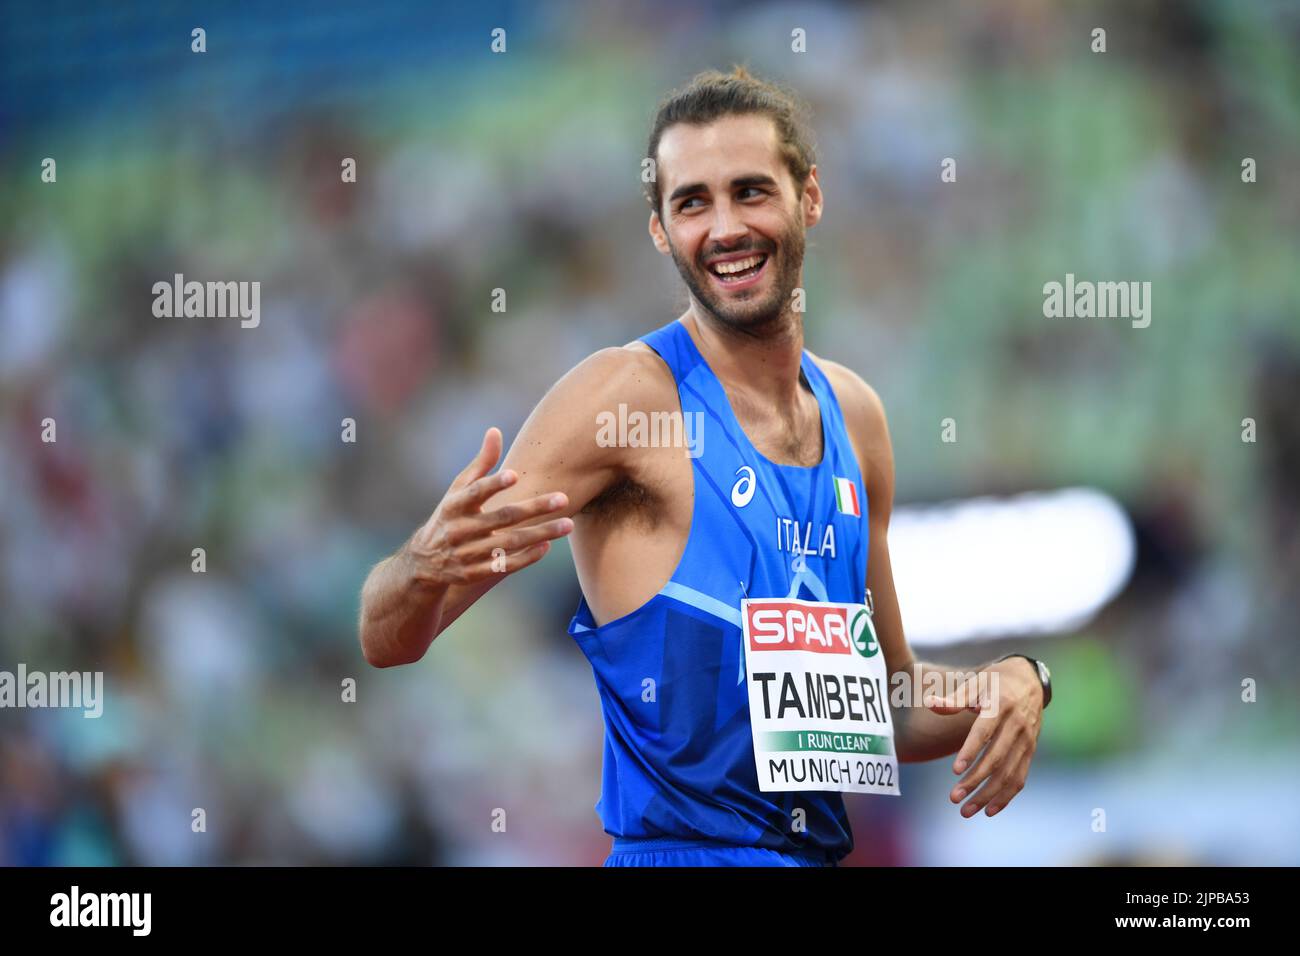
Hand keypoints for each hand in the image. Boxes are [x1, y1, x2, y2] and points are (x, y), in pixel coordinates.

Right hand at [403, 427, 572, 586]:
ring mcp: (466, 554)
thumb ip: (481, 464)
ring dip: (540, 534)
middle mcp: (459, 530)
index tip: (515, 475)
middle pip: (501, 518)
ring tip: (569, 524)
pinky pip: (505, 565)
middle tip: (563, 498)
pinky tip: (547, 545)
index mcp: (453, 505)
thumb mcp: (458, 490)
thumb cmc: (449, 515)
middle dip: (534, 509)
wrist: (424, 562)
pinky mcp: (474, 573)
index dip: (493, 484)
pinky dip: (527, 557)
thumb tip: (496, 431)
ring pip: (509, 543)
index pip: (475, 493)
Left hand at [924, 658, 1043, 818]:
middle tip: (954, 797)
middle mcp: (1017, 725)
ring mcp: (1027, 740)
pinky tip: (989, 810)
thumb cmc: (995, 681)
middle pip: (996, 759)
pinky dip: (1006, 796)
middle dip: (975, 781)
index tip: (955, 771)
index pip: (984, 733)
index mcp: (1000, 705)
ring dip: (988, 795)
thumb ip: (954, 699)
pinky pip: (1020, 777)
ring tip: (967, 810)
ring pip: (1008, 774)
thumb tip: (930, 703)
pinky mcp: (1030, 750)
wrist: (1029, 679)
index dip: (970, 752)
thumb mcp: (975, 683)